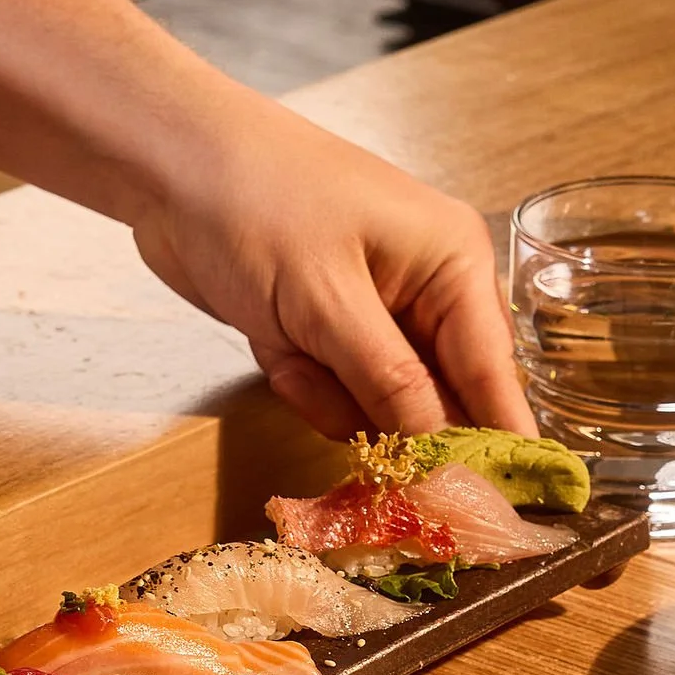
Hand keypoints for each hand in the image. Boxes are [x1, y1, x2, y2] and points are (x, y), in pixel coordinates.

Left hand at [129, 105, 535, 443]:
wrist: (166, 165)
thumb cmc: (258, 204)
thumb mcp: (328, 301)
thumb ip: (390, 384)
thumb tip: (446, 458)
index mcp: (453, 265)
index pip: (494, 375)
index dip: (501, 445)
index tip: (507, 509)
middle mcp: (428, 292)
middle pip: (438, 400)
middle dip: (384, 413)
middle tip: (349, 408)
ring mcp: (375, 313)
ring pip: (378, 405)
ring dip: (329, 394)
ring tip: (290, 342)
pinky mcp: (328, 330)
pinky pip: (331, 392)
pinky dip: (300, 378)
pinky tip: (272, 339)